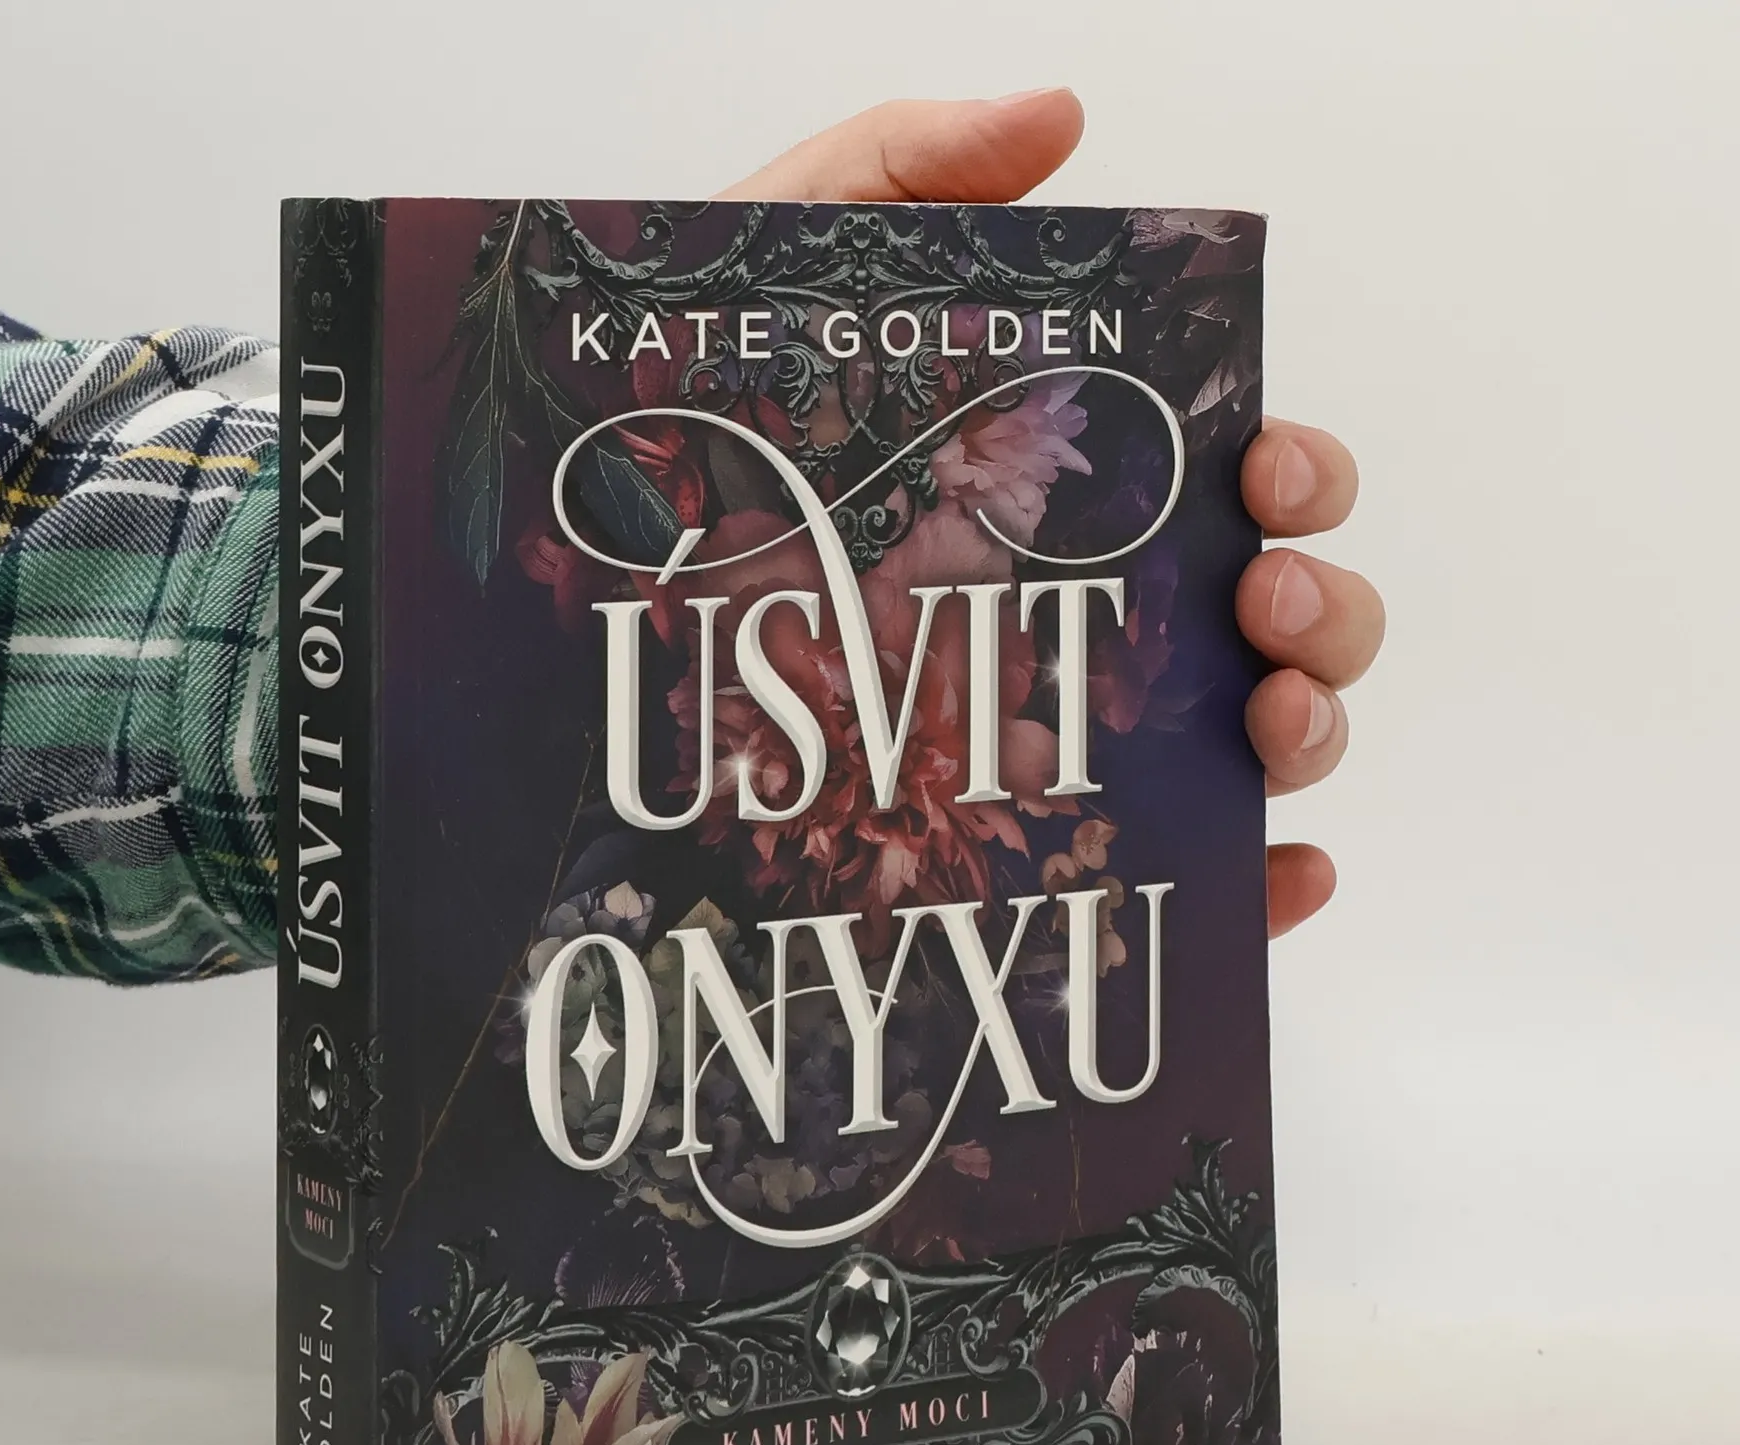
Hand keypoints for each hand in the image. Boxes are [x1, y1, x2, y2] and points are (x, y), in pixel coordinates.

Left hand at [725, 92, 1381, 937]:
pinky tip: (1277, 873)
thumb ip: (904, 175)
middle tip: (1260, 594)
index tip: (1264, 473)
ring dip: (1313, 728)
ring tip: (1263, 716)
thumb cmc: (676, 439)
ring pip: (1259, 744)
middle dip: (1322, 604)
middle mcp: (1088, 614)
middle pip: (1278, 615)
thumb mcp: (774, 269)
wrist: (562, 595)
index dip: (1294, 475)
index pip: (1234, 483)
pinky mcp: (1034, 854)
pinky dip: (1260, 888)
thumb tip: (1060, 117)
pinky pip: (1184, 884)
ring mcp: (1067, 740)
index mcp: (1066, 490)